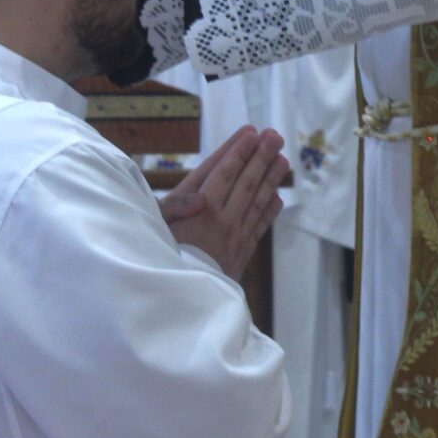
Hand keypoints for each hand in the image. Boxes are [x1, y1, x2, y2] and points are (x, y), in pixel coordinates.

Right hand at [160, 125, 288, 279]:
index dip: (239, 152)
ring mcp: (234, 237)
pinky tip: (278, 197)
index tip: (252, 133)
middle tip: (275, 136)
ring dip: (270, 178)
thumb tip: (199, 197)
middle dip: (260, 157)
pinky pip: (258, 228)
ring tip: (282, 159)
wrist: (175, 304)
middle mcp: (222, 220)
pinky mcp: (239, 255)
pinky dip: (269, 211)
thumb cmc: (159, 258)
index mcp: (201, 210)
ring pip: (256, 202)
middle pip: (245, 182)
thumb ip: (174, 208)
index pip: (224, 173)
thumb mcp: (155, 228)